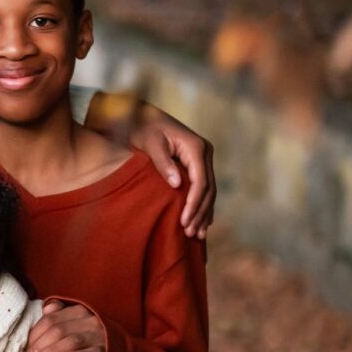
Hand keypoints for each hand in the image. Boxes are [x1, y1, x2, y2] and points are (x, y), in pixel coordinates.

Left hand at [20, 300, 105, 351]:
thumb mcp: (76, 321)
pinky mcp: (106, 350)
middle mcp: (88, 320)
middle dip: (40, 344)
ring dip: (54, 350)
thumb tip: (45, 309)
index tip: (25, 348)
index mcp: (77, 311)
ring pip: (72, 340)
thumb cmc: (90, 335)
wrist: (119, 347)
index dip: (35, 334)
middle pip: (58, 330)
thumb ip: (59, 314)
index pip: (50, 320)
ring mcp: (98, 335)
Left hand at [88, 96, 214, 238]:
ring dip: (203, 212)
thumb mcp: (151, 144)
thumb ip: (164, 164)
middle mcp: (204, 152)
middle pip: (208, 189)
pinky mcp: (197, 164)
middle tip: (190, 234)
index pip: (200, 181)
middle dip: (200, 212)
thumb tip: (178, 185)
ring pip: (209, 190)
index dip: (194, 204)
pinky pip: (204, 187)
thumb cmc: (144, 129)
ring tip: (197, 235)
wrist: (142, 116)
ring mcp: (203, 158)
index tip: (184, 221)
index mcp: (196, 147)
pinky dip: (202, 205)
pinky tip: (201, 222)